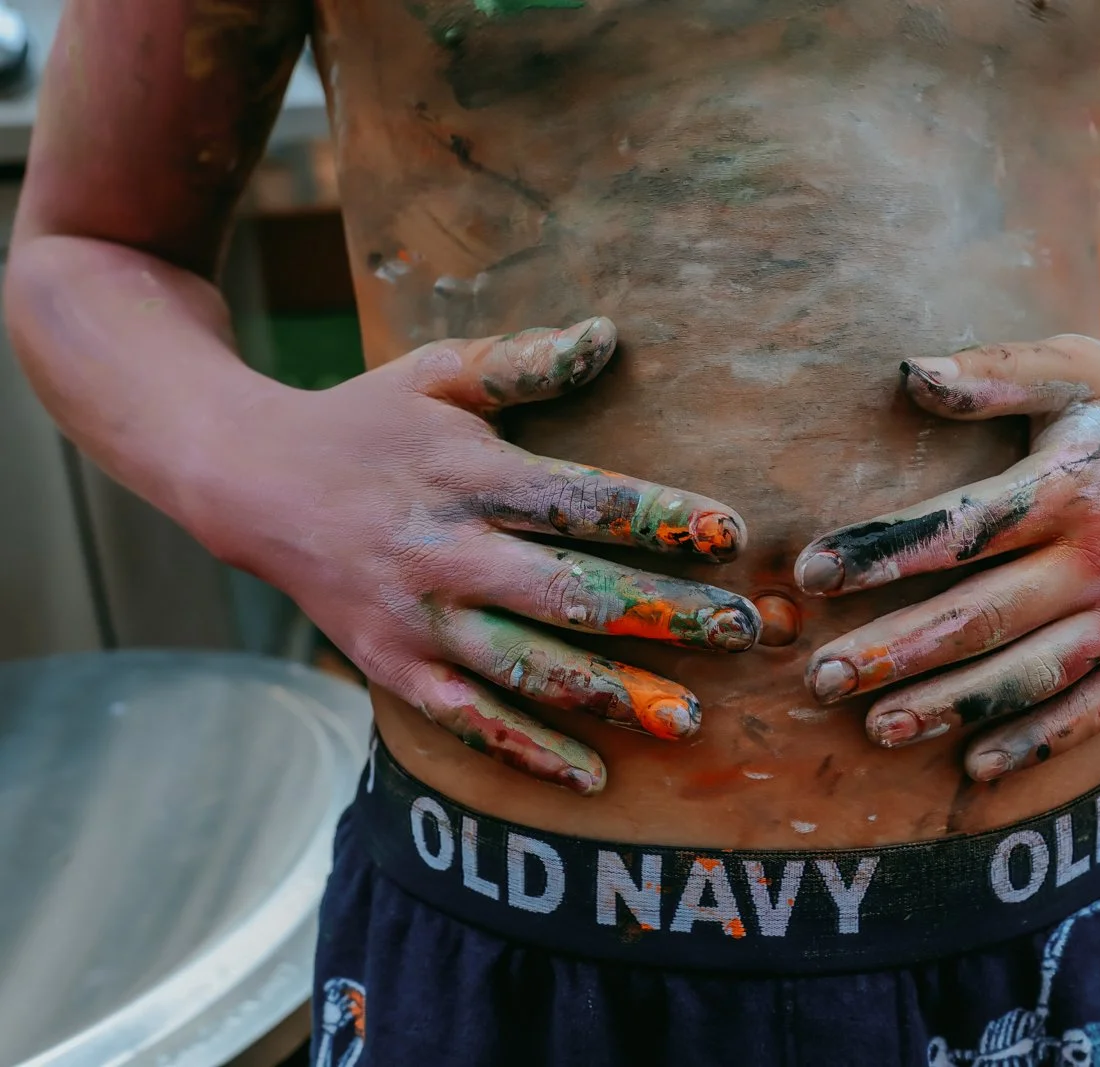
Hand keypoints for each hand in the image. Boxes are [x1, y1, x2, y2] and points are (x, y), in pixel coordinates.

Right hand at [206, 316, 758, 794]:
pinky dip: (527, 751)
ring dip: (611, 694)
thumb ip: (522, 363)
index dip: (656, 516)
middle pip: (569, 592)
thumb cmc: (364, 420)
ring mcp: (419, 618)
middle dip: (662, 614)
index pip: (579, 500)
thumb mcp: (434, 373)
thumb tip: (607, 336)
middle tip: (743, 633)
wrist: (247, 482)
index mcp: (469, 476)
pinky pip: (467, 721)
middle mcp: (448, 553)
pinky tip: (592, 777)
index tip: (731, 534)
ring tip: (689, 720)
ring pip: (527, 667)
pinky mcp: (394, 667)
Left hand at [793, 330, 1099, 781]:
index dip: (882, 553)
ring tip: (878, 727)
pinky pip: (1095, 707)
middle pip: (984, 616)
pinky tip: (977, 765)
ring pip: (1031, 674)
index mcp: (1072, 486)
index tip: (811, 574)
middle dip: (897, 652)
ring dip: (952, 706)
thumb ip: (995, 373)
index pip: (959, 528)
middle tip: (822, 678)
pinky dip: (1037, 739)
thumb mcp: (1078, 366)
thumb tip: (909, 374)